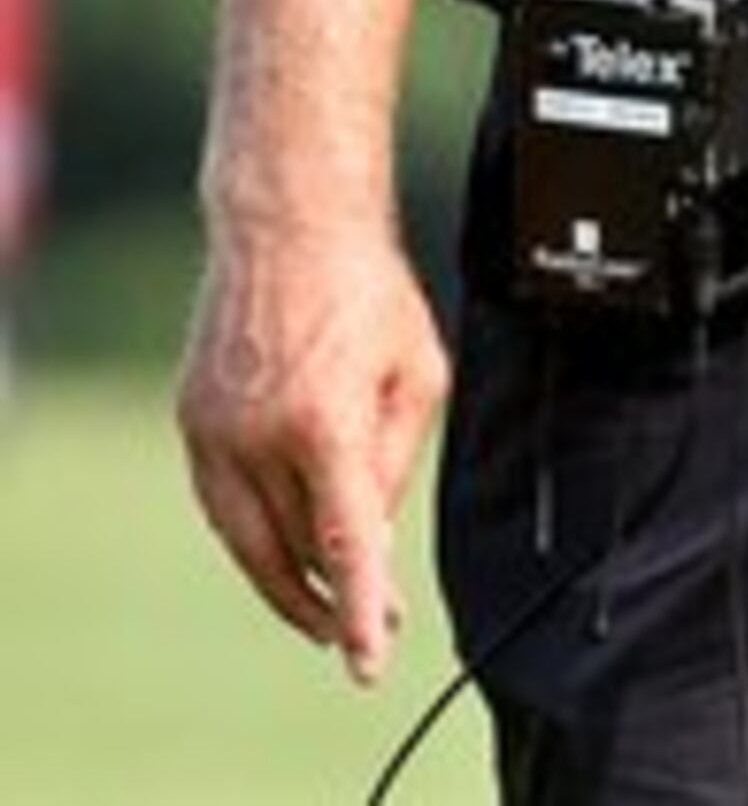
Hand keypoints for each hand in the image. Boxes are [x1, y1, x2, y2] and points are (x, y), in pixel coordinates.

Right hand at [174, 214, 450, 682]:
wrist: (289, 226)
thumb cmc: (368, 291)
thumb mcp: (419, 371)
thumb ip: (397, 458)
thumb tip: (370, 527)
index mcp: (323, 422)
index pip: (342, 541)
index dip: (359, 607)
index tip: (367, 658)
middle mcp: (257, 435)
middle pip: (290, 549)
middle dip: (329, 598)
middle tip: (363, 627)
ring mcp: (214, 429)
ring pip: (247, 537)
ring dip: (284, 579)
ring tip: (323, 606)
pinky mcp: (191, 419)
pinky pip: (221, 500)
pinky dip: (252, 532)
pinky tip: (279, 547)